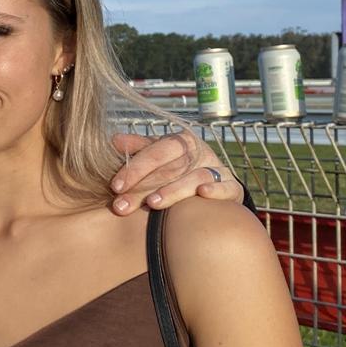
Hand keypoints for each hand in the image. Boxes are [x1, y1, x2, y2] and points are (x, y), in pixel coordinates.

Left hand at [108, 132, 243, 213]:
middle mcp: (200, 153)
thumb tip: (114, 140)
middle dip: (143, 188)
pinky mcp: (232, 188)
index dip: (134, 169)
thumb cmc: (176, 168)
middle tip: (122, 206)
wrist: (213, 183)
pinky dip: (216, 190)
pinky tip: (202, 194)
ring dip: (173, 190)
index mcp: (180, 142)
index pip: (154, 153)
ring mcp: (217, 170)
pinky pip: (227, 188)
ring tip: (153, 203)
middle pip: (170, 169)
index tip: (115, 187)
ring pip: (195, 178)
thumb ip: (137, 148)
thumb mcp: (157, 155)